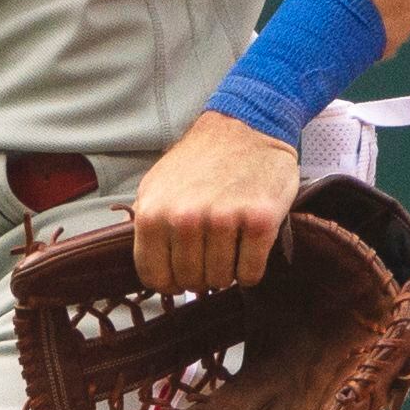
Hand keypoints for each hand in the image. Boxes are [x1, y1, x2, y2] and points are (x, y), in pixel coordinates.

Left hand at [131, 111, 300, 293]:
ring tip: (228, 249)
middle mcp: (184, 218)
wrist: (245, 127)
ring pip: (221, 280)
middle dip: (200, 276)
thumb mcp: (157, 185)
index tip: (180, 276)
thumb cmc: (200, 161)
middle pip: (190, 281)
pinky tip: (248, 250)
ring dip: (226, 273)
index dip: (169, 282)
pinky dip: (250, 272)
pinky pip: (250, 274)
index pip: (154, 275)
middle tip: (210, 257)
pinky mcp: (259, 221)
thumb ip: (151, 224)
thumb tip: (153, 268)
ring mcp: (222, 220)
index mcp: (152, 212)